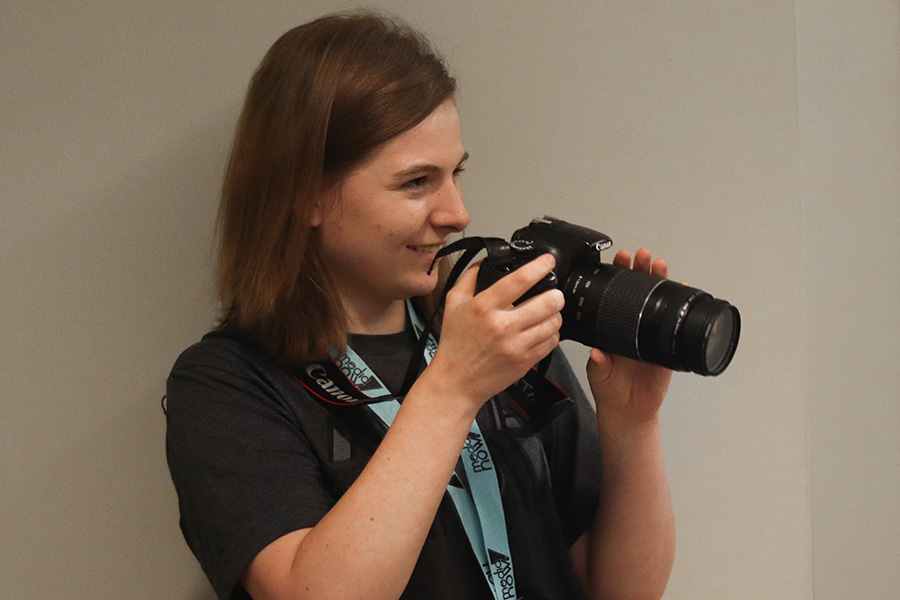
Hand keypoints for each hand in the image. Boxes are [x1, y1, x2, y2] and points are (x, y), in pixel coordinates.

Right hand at [426, 254, 564, 410]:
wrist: (456, 382)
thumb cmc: (455, 344)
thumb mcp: (453, 303)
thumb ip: (470, 278)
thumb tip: (486, 261)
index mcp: (484, 307)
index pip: (519, 280)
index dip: (540, 266)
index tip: (548, 261)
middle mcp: (502, 326)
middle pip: (547, 301)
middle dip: (555, 294)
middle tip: (553, 292)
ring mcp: (516, 346)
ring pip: (554, 322)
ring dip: (555, 314)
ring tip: (547, 312)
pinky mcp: (525, 361)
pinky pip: (552, 342)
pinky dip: (551, 333)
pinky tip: (541, 330)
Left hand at [586, 248, 672, 424]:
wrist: (628, 410)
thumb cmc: (609, 388)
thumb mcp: (598, 374)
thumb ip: (599, 364)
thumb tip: (597, 353)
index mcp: (612, 327)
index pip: (615, 293)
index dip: (618, 275)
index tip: (620, 260)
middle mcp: (631, 325)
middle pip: (638, 290)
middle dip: (641, 270)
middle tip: (642, 256)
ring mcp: (649, 333)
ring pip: (658, 301)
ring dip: (661, 281)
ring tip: (660, 265)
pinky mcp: (666, 345)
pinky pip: (675, 323)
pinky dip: (680, 306)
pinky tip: (683, 290)